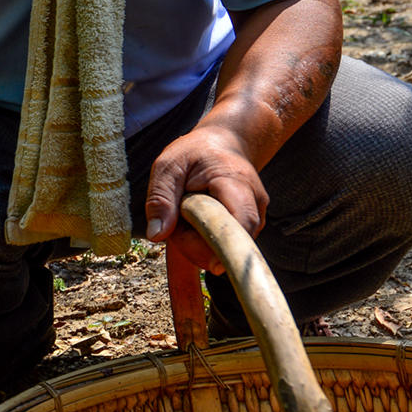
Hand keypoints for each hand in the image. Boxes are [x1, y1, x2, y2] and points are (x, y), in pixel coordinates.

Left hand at [142, 124, 268, 273]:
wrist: (223, 145)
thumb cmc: (194, 154)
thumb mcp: (168, 166)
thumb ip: (160, 197)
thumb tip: (157, 235)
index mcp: (236, 182)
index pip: (242, 221)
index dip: (228, 246)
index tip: (214, 265)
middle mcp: (254, 204)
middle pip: (230, 243)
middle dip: (196, 243)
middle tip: (178, 218)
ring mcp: (255, 219)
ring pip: (224, 249)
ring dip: (197, 242)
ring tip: (186, 213)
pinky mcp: (247, 231)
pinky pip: (222, 248)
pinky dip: (203, 242)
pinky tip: (196, 222)